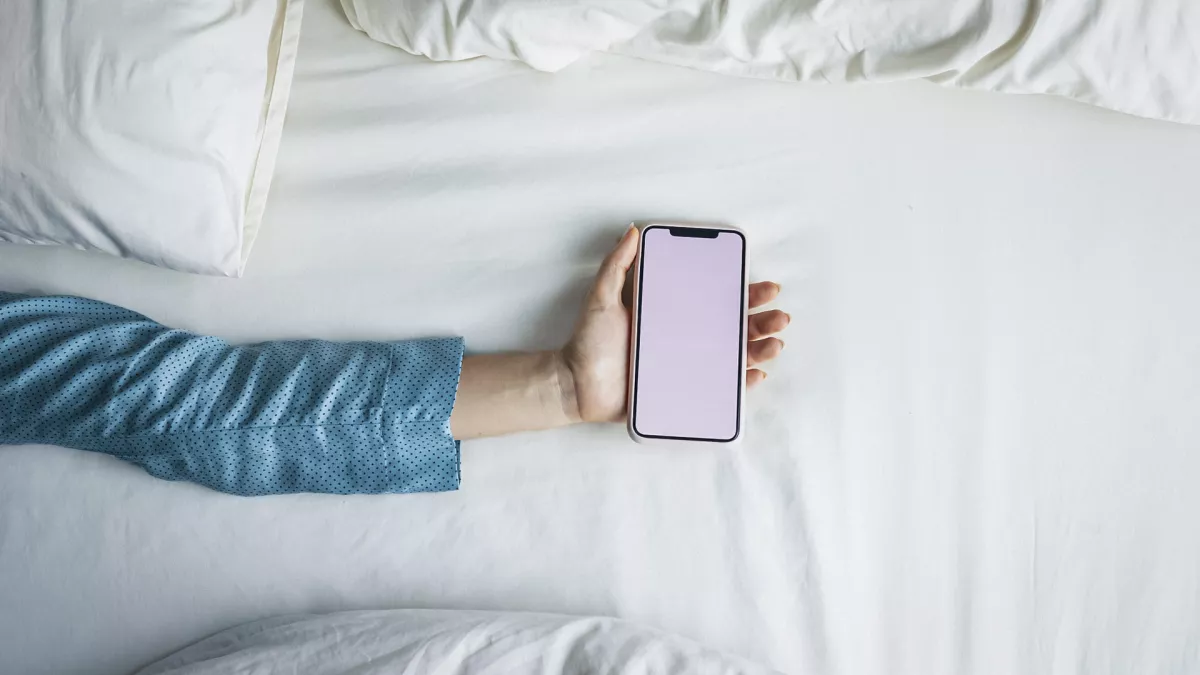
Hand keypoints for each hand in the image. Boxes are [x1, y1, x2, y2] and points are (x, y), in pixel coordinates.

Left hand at [560, 226, 788, 423]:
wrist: (574, 386)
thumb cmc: (587, 342)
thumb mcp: (601, 297)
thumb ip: (617, 266)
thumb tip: (632, 230)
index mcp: (673, 313)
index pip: (717, 299)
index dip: (745, 293)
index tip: (765, 287)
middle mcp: (684, 337)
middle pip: (734, 327)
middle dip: (762, 321)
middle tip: (779, 317)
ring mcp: (686, 365)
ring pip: (733, 356)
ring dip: (759, 349)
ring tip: (774, 343)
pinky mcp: (682, 392)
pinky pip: (720, 389)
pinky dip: (740, 383)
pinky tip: (754, 374)